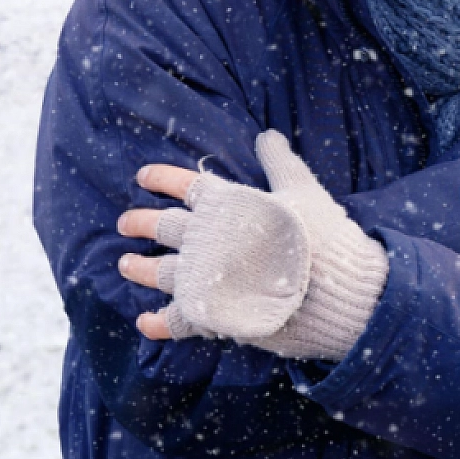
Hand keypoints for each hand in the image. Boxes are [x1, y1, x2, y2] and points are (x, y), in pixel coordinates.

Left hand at [116, 132, 388, 359]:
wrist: (334, 289)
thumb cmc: (322, 236)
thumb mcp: (304, 190)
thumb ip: (281, 164)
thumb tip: (268, 135)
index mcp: (228, 206)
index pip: (188, 185)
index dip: (163, 178)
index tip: (143, 176)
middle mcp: (209, 240)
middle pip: (165, 227)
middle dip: (142, 222)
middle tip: (125, 222)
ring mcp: (206, 278)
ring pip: (161, 272)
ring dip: (140, 268)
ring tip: (125, 264)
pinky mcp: (215, 314)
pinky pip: (179, 320)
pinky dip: (160, 323)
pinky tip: (145, 321)